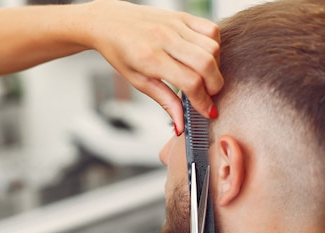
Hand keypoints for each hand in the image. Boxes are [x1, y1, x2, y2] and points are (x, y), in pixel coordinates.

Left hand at [82, 0, 222, 131]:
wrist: (109, 22)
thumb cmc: (120, 52)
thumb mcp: (138, 82)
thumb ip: (164, 101)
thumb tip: (181, 124)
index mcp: (149, 58)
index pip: (189, 82)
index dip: (203, 100)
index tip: (208, 112)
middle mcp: (164, 39)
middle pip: (206, 64)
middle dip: (215, 86)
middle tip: (209, 97)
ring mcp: (175, 25)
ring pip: (212, 46)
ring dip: (215, 67)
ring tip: (205, 78)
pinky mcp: (182, 16)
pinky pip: (211, 29)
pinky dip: (214, 46)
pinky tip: (204, 57)